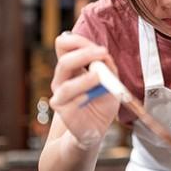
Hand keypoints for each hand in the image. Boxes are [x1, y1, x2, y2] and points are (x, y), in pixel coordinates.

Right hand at [49, 32, 119, 149]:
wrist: (96, 128)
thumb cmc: (101, 102)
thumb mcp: (110, 81)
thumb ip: (108, 68)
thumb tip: (104, 55)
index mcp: (71, 67)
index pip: (64, 46)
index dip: (78, 42)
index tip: (100, 47)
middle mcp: (62, 79)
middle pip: (64, 62)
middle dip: (83, 55)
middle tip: (103, 53)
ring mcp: (59, 95)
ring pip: (65, 85)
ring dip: (84, 79)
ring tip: (99, 76)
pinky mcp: (62, 110)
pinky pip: (68, 103)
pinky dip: (81, 97)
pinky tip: (89, 96)